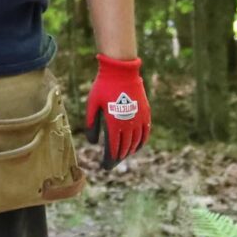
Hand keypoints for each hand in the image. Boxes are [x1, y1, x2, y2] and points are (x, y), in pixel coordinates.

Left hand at [84, 54, 150, 168]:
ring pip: (136, 142)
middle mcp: (129, 123)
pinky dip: (141, 142)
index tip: (105, 166)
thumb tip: (94, 143)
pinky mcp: (145, 112)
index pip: (113, 148)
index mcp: (114, 123)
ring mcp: (139, 118)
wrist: (121, 70)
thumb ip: (91, 124)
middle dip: (118, 157)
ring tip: (122, 155)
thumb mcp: (92, 105)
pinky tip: (136, 146)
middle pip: (125, 147)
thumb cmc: (103, 86)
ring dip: (129, 151)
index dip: (110, 160)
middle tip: (112, 162)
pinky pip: (145, 132)